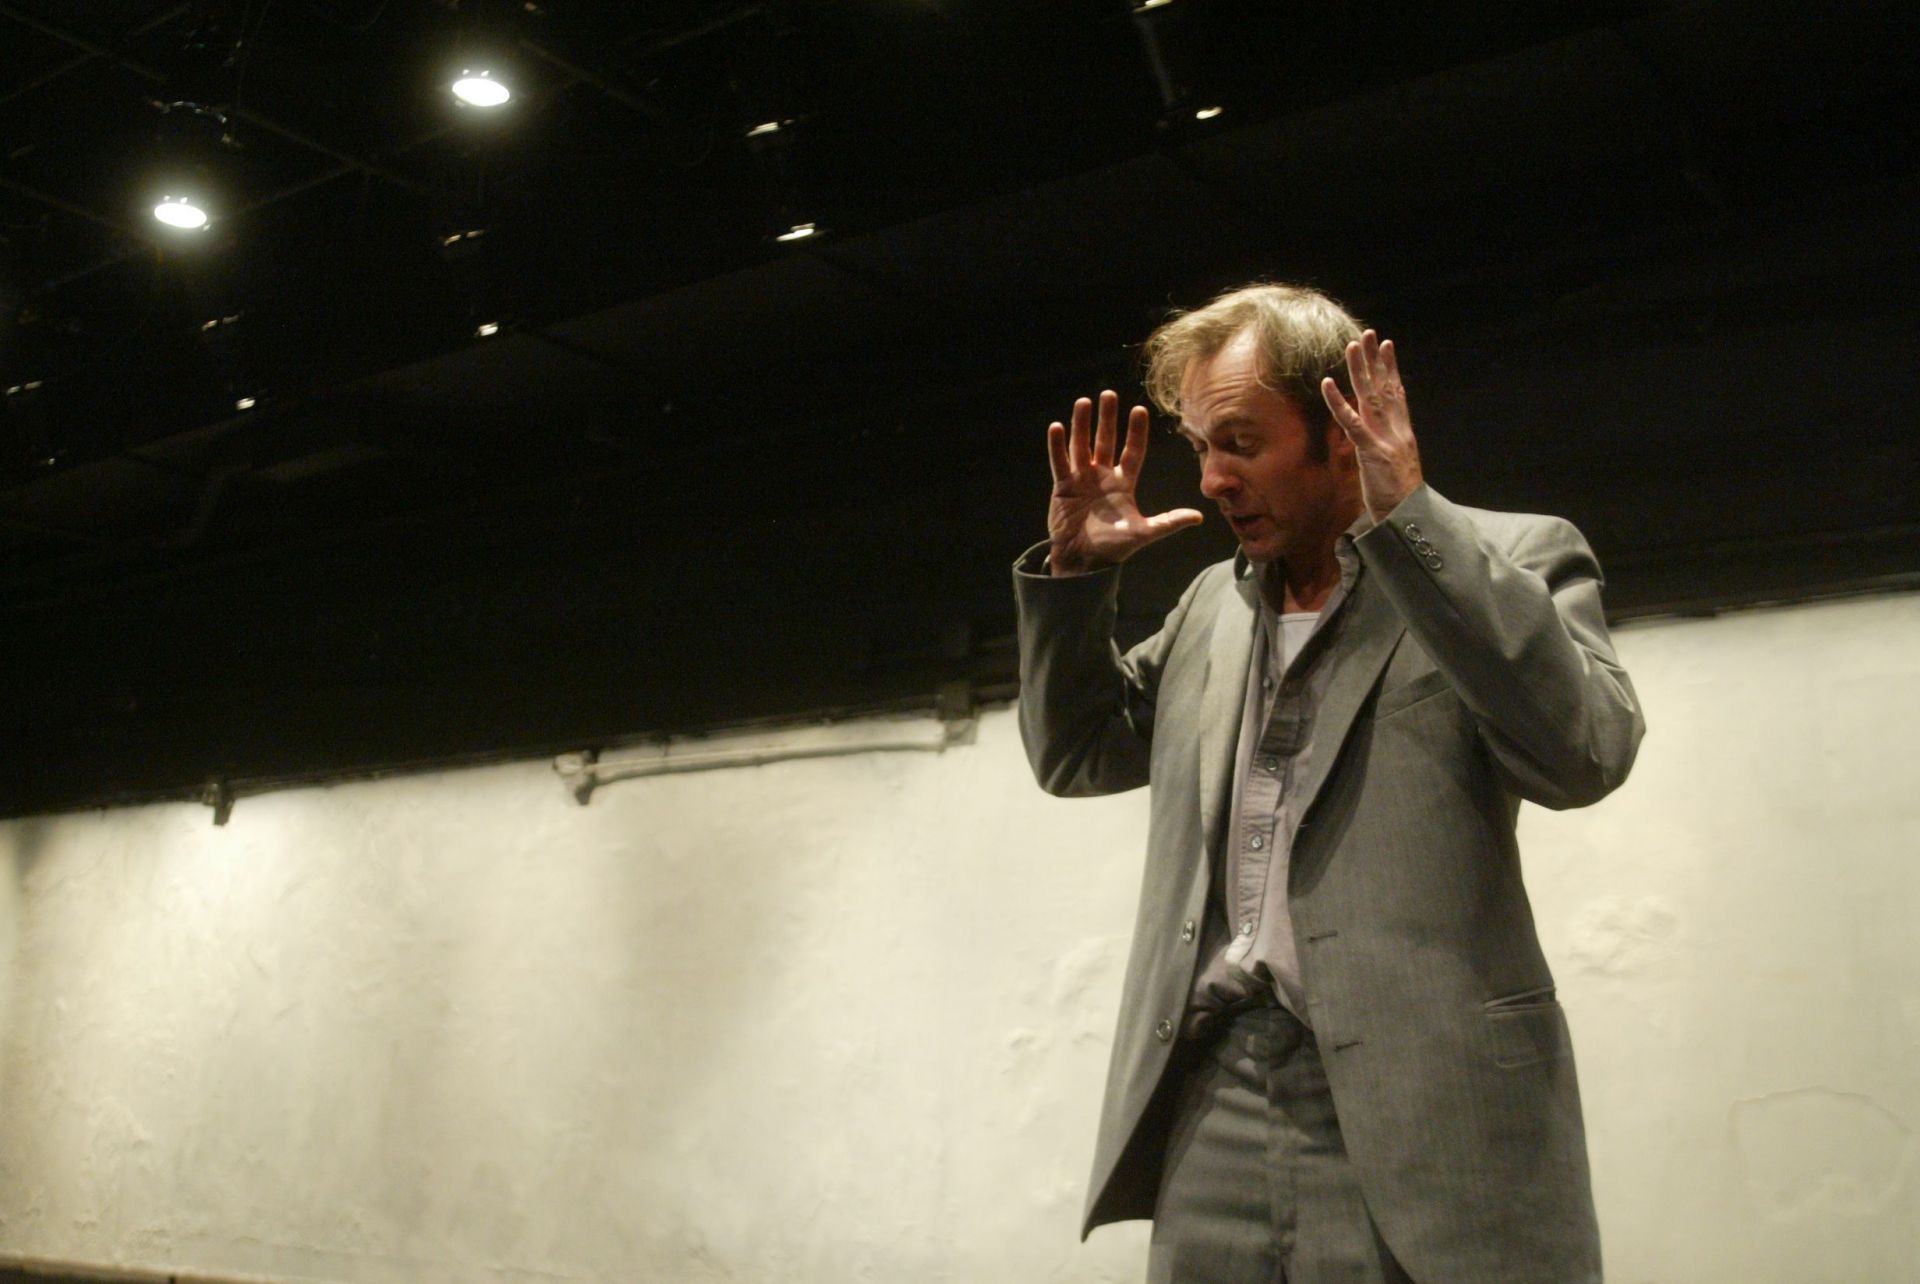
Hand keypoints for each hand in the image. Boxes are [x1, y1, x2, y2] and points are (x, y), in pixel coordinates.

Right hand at [1046, 390, 1202, 574]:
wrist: (1083, 561)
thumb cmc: (1114, 547)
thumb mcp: (1144, 532)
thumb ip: (1169, 521)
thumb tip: (1199, 517)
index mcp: (1123, 483)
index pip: (1132, 451)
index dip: (1136, 432)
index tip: (1139, 409)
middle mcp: (1102, 477)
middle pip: (1105, 441)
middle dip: (1107, 418)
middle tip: (1109, 394)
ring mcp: (1081, 480)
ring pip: (1081, 445)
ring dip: (1082, 424)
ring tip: (1083, 402)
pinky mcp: (1063, 487)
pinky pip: (1059, 462)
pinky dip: (1057, 445)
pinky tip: (1057, 427)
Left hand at [1322, 330, 1423, 522]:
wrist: (1408, 518)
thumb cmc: (1398, 496)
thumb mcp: (1392, 466)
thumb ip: (1383, 446)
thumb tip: (1370, 436)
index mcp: (1403, 433)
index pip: (1397, 393)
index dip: (1391, 369)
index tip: (1386, 346)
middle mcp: (1397, 430)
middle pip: (1384, 387)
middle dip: (1375, 360)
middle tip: (1368, 334)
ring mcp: (1385, 439)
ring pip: (1371, 397)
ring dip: (1360, 371)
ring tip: (1351, 346)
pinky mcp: (1372, 452)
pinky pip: (1352, 423)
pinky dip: (1338, 403)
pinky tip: (1327, 384)